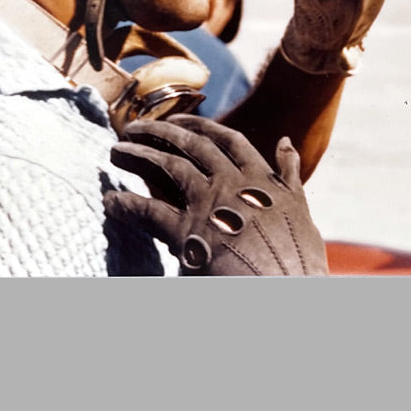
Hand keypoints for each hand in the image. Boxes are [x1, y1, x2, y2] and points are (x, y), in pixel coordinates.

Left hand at [104, 115, 328, 274]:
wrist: (286, 291)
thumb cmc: (297, 257)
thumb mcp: (299, 206)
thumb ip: (288, 173)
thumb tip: (284, 141)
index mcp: (260, 178)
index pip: (226, 139)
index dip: (200, 125)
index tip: (178, 119)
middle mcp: (233, 184)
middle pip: (191, 145)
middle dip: (161, 131)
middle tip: (136, 127)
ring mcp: (210, 206)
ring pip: (168, 167)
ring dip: (138, 156)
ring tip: (116, 150)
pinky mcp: (188, 235)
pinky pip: (149, 212)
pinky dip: (127, 204)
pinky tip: (112, 200)